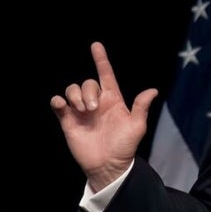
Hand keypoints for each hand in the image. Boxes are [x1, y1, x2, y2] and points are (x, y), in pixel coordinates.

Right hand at [50, 42, 157, 191]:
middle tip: (93, 109)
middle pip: (87, 83)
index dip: (101, 60)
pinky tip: (63, 105)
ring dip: (75, 95)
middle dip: (88, 91)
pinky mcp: (68, 121)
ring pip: (72, 89)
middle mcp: (96, 102)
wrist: (108, 165)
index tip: (96, 45)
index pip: (106, 75)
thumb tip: (152, 90)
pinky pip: (58, 104)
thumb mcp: (137, 126)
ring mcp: (81, 112)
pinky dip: (58, 100)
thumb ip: (141, 107)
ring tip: (82, 110)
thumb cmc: (125, 146)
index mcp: (113, 100)